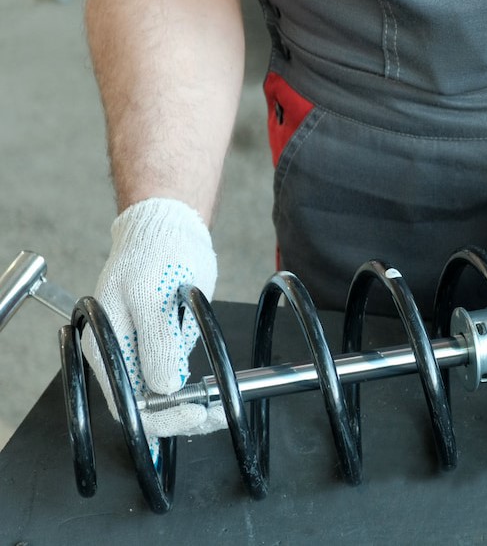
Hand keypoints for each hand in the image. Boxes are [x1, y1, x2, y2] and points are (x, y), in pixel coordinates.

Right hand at [83, 198, 225, 463]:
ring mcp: (141, 353)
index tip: (194, 412)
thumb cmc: (156, 254)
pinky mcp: (162, 348)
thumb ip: (157, 341)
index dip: (160, 417)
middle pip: (143, 407)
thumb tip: (163, 386)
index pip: (126, 402)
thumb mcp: (153, 294)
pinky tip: (212, 393)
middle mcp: (119, 355)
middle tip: (212, 414)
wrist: (169, 230)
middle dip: (178, 418)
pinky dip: (194, 392)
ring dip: (190, 408)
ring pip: (162, 399)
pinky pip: (174, 382)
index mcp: (106, 345)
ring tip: (219, 407)